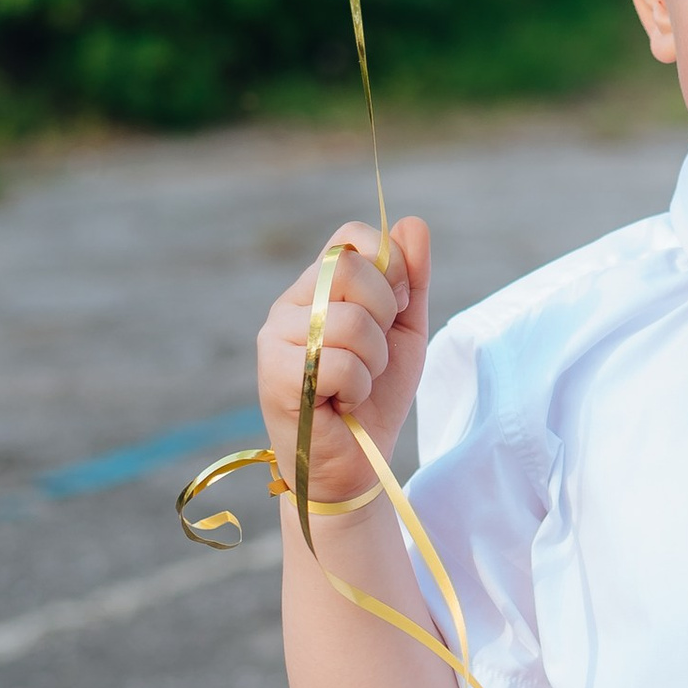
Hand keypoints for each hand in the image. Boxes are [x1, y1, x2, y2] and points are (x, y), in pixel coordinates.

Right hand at [255, 216, 431, 513]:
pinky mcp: (275, 373)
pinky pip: (338, 361)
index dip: (390, 266)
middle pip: (351, 268)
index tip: (398, 308)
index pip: (352, 236)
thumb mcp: (405, 333)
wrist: (358, 465)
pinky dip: (358, 388)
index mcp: (318, 285)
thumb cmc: (376, 398)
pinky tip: (342, 403)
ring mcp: (276, 336)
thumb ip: (411, 280)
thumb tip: (412, 223)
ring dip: (374, 360)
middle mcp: (290, 302)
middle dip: (386, 315)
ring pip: (350, 319)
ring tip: (359, 383)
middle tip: (376, 354)